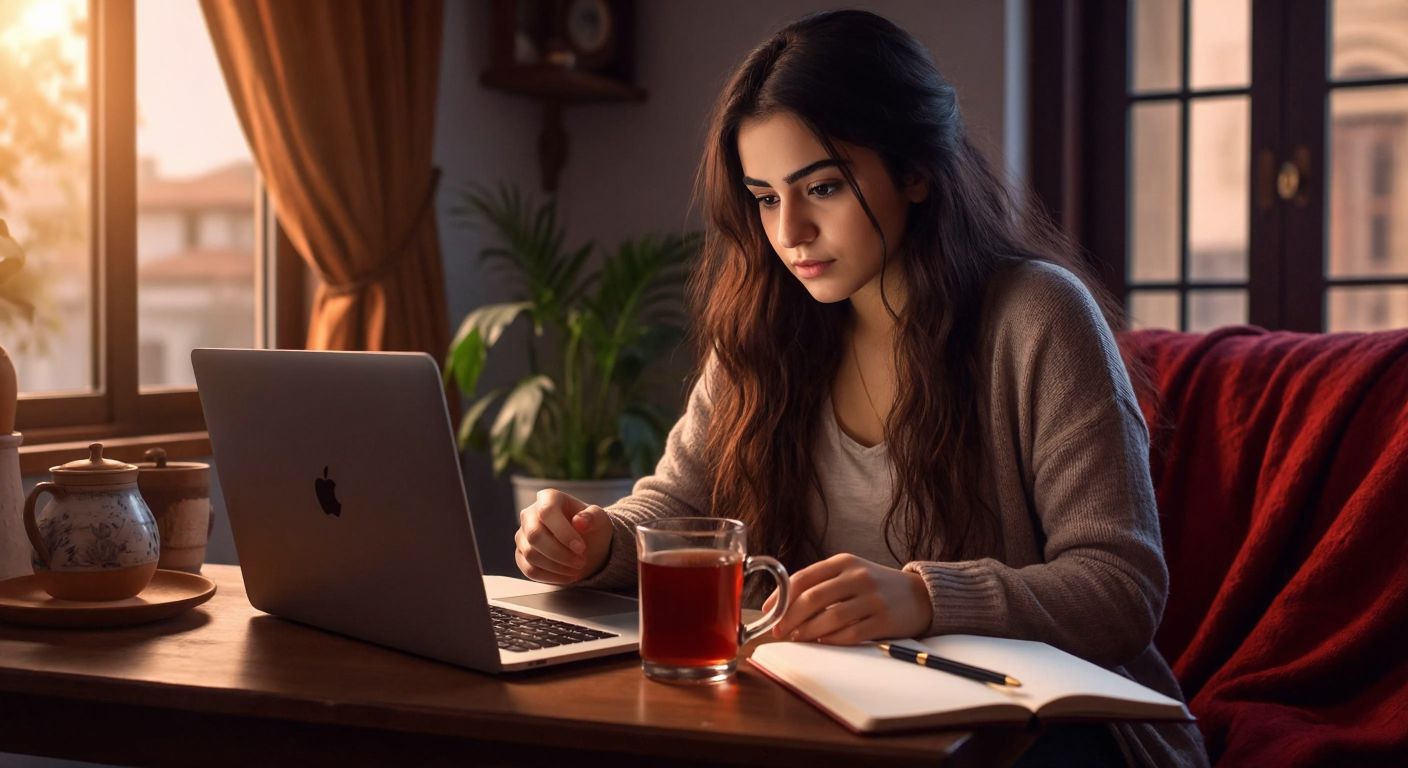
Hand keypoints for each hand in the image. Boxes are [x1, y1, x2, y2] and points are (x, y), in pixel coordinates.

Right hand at [513, 489, 612, 583]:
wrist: (585, 545)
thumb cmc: (590, 527)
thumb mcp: (599, 519)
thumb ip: (592, 517)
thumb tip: (579, 522)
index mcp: (548, 498)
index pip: (547, 512)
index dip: (563, 532)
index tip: (581, 548)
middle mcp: (530, 514)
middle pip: (535, 535)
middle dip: (560, 553)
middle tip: (581, 562)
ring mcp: (523, 535)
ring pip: (531, 554)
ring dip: (557, 566)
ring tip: (577, 569)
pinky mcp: (521, 555)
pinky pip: (529, 570)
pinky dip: (550, 577)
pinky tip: (567, 576)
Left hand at [763, 553, 931, 643]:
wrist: (921, 595)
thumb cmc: (875, 586)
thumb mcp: (850, 573)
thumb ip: (821, 583)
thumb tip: (783, 604)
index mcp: (844, 562)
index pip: (803, 577)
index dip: (781, 596)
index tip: (768, 612)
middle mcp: (858, 577)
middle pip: (813, 598)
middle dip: (789, 617)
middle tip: (778, 631)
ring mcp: (872, 598)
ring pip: (829, 618)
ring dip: (807, 631)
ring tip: (796, 638)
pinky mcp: (884, 620)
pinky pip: (850, 634)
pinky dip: (831, 639)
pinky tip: (821, 641)